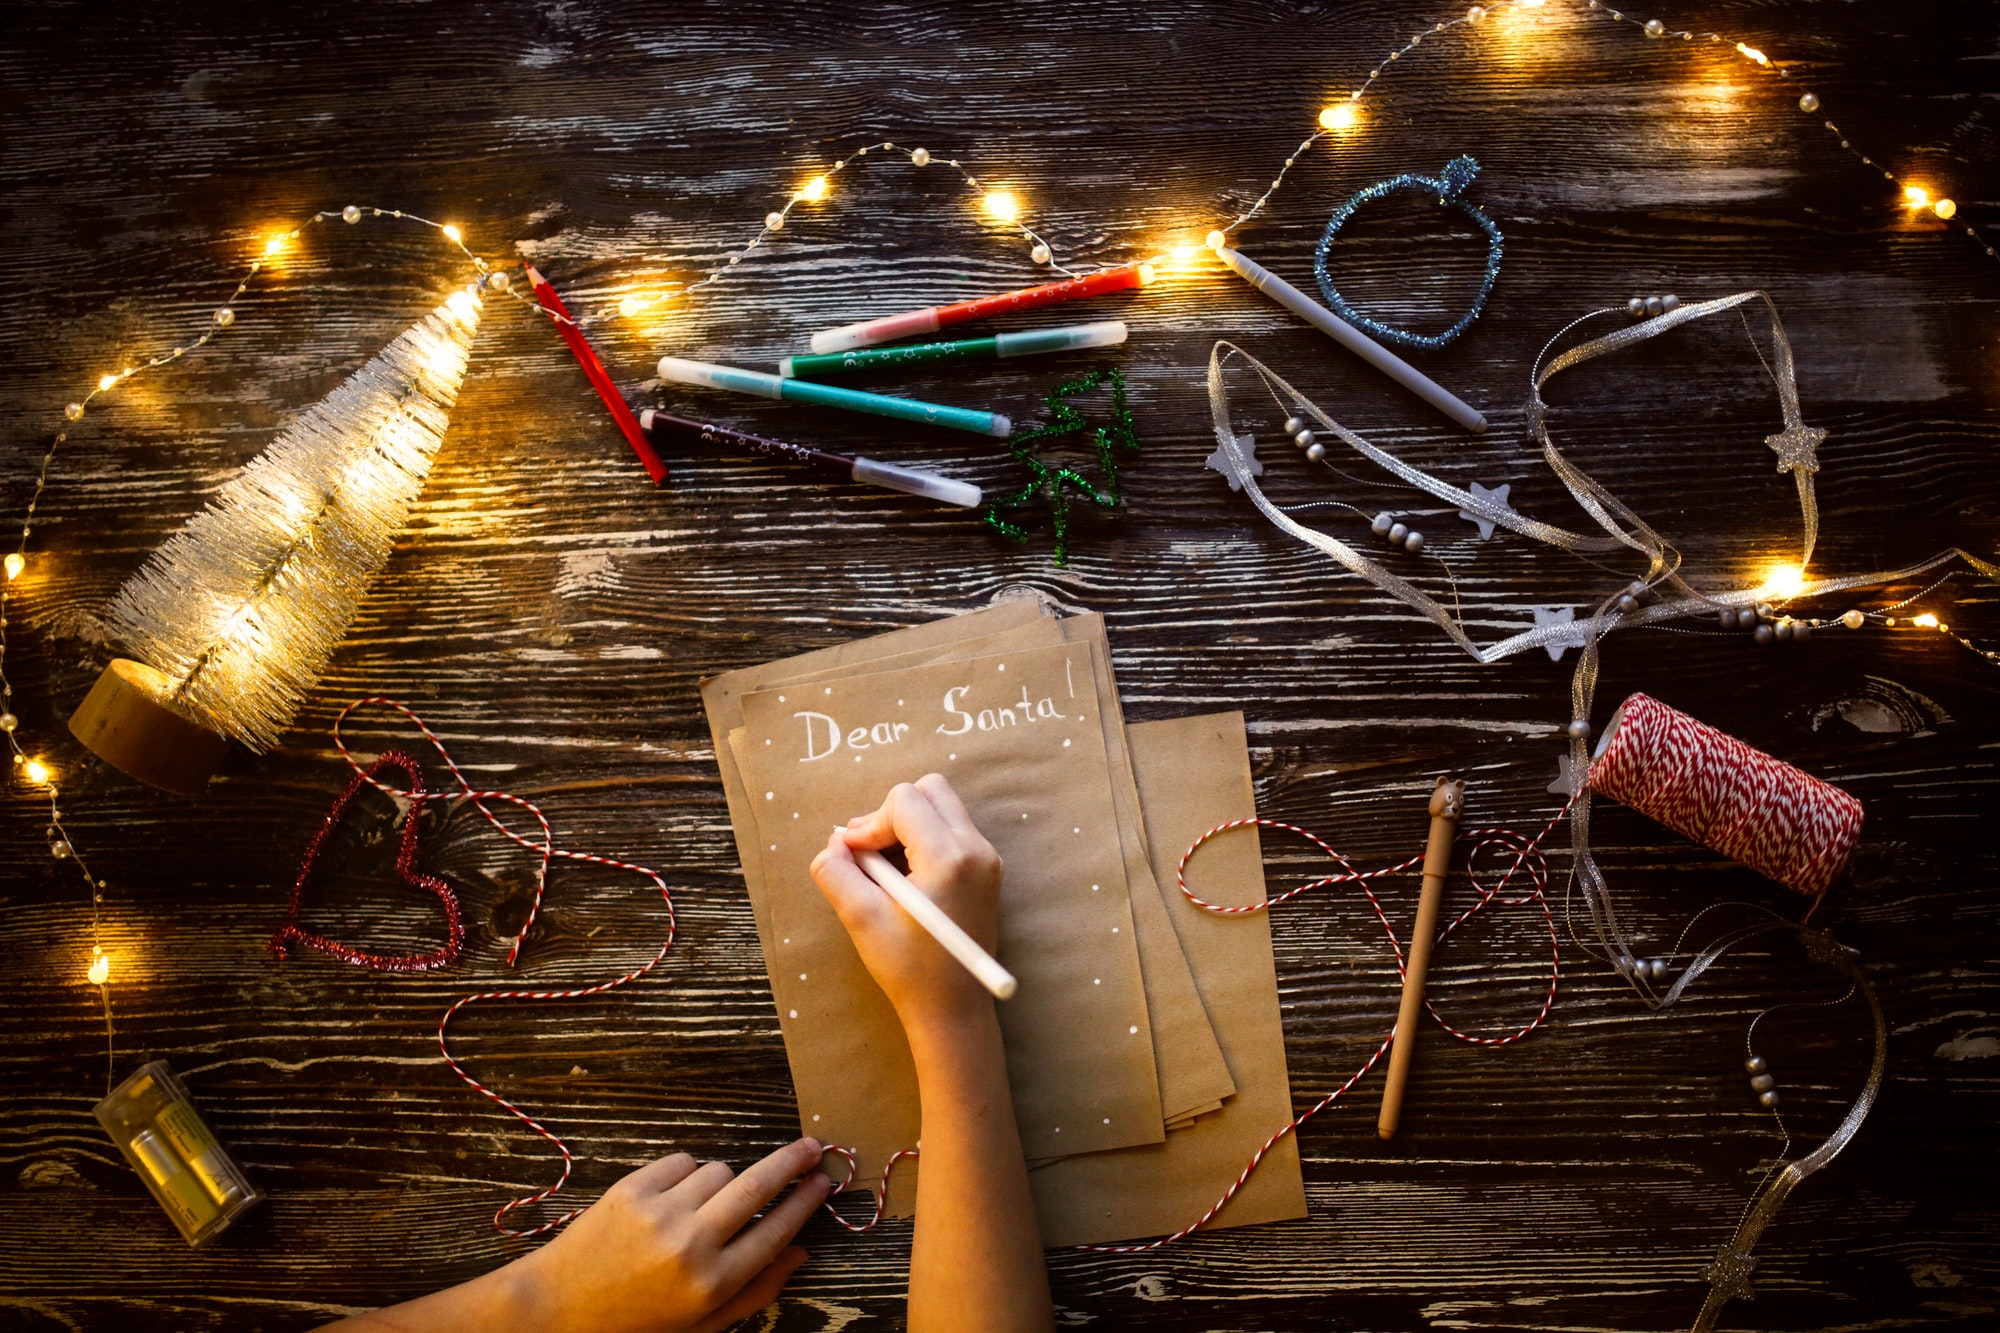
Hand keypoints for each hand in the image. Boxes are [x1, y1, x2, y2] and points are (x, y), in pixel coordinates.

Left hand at [504, 1138, 829, 1332]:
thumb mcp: (700, 1325)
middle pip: (759, 1187)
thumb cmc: (632, 1324)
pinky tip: (672, 1199)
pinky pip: (682, 1162)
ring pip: (719, 1171)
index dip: (806, 1203)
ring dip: (722, 1183)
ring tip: (702, 1209)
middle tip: (811, 1148)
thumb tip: (801, 1253)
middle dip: (792, 1163)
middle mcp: (691, 1244)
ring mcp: (661, 1211)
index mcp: (712, 1283)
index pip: (776, 1231)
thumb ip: (755, 1291)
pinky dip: (686, 1175)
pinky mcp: (632, 1188)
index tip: (822, 1183)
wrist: (554, 1309)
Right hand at [810, 774, 1003, 1037]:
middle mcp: (977, 850)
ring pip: (942, 808)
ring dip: (907, 827)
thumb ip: (837, 872)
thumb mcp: (860, 918)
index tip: (855, 856)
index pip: (905, 800)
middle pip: (930, 791)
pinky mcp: (987, 873)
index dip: (870, 823)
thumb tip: (833, 843)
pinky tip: (904, 880)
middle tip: (867, 853)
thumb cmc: (908, 969)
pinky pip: (952, 832)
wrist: (953, 1010)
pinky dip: (923, 842)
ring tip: (883, 870)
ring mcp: (987, 861)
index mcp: (949, 857)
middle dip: (892, 814)